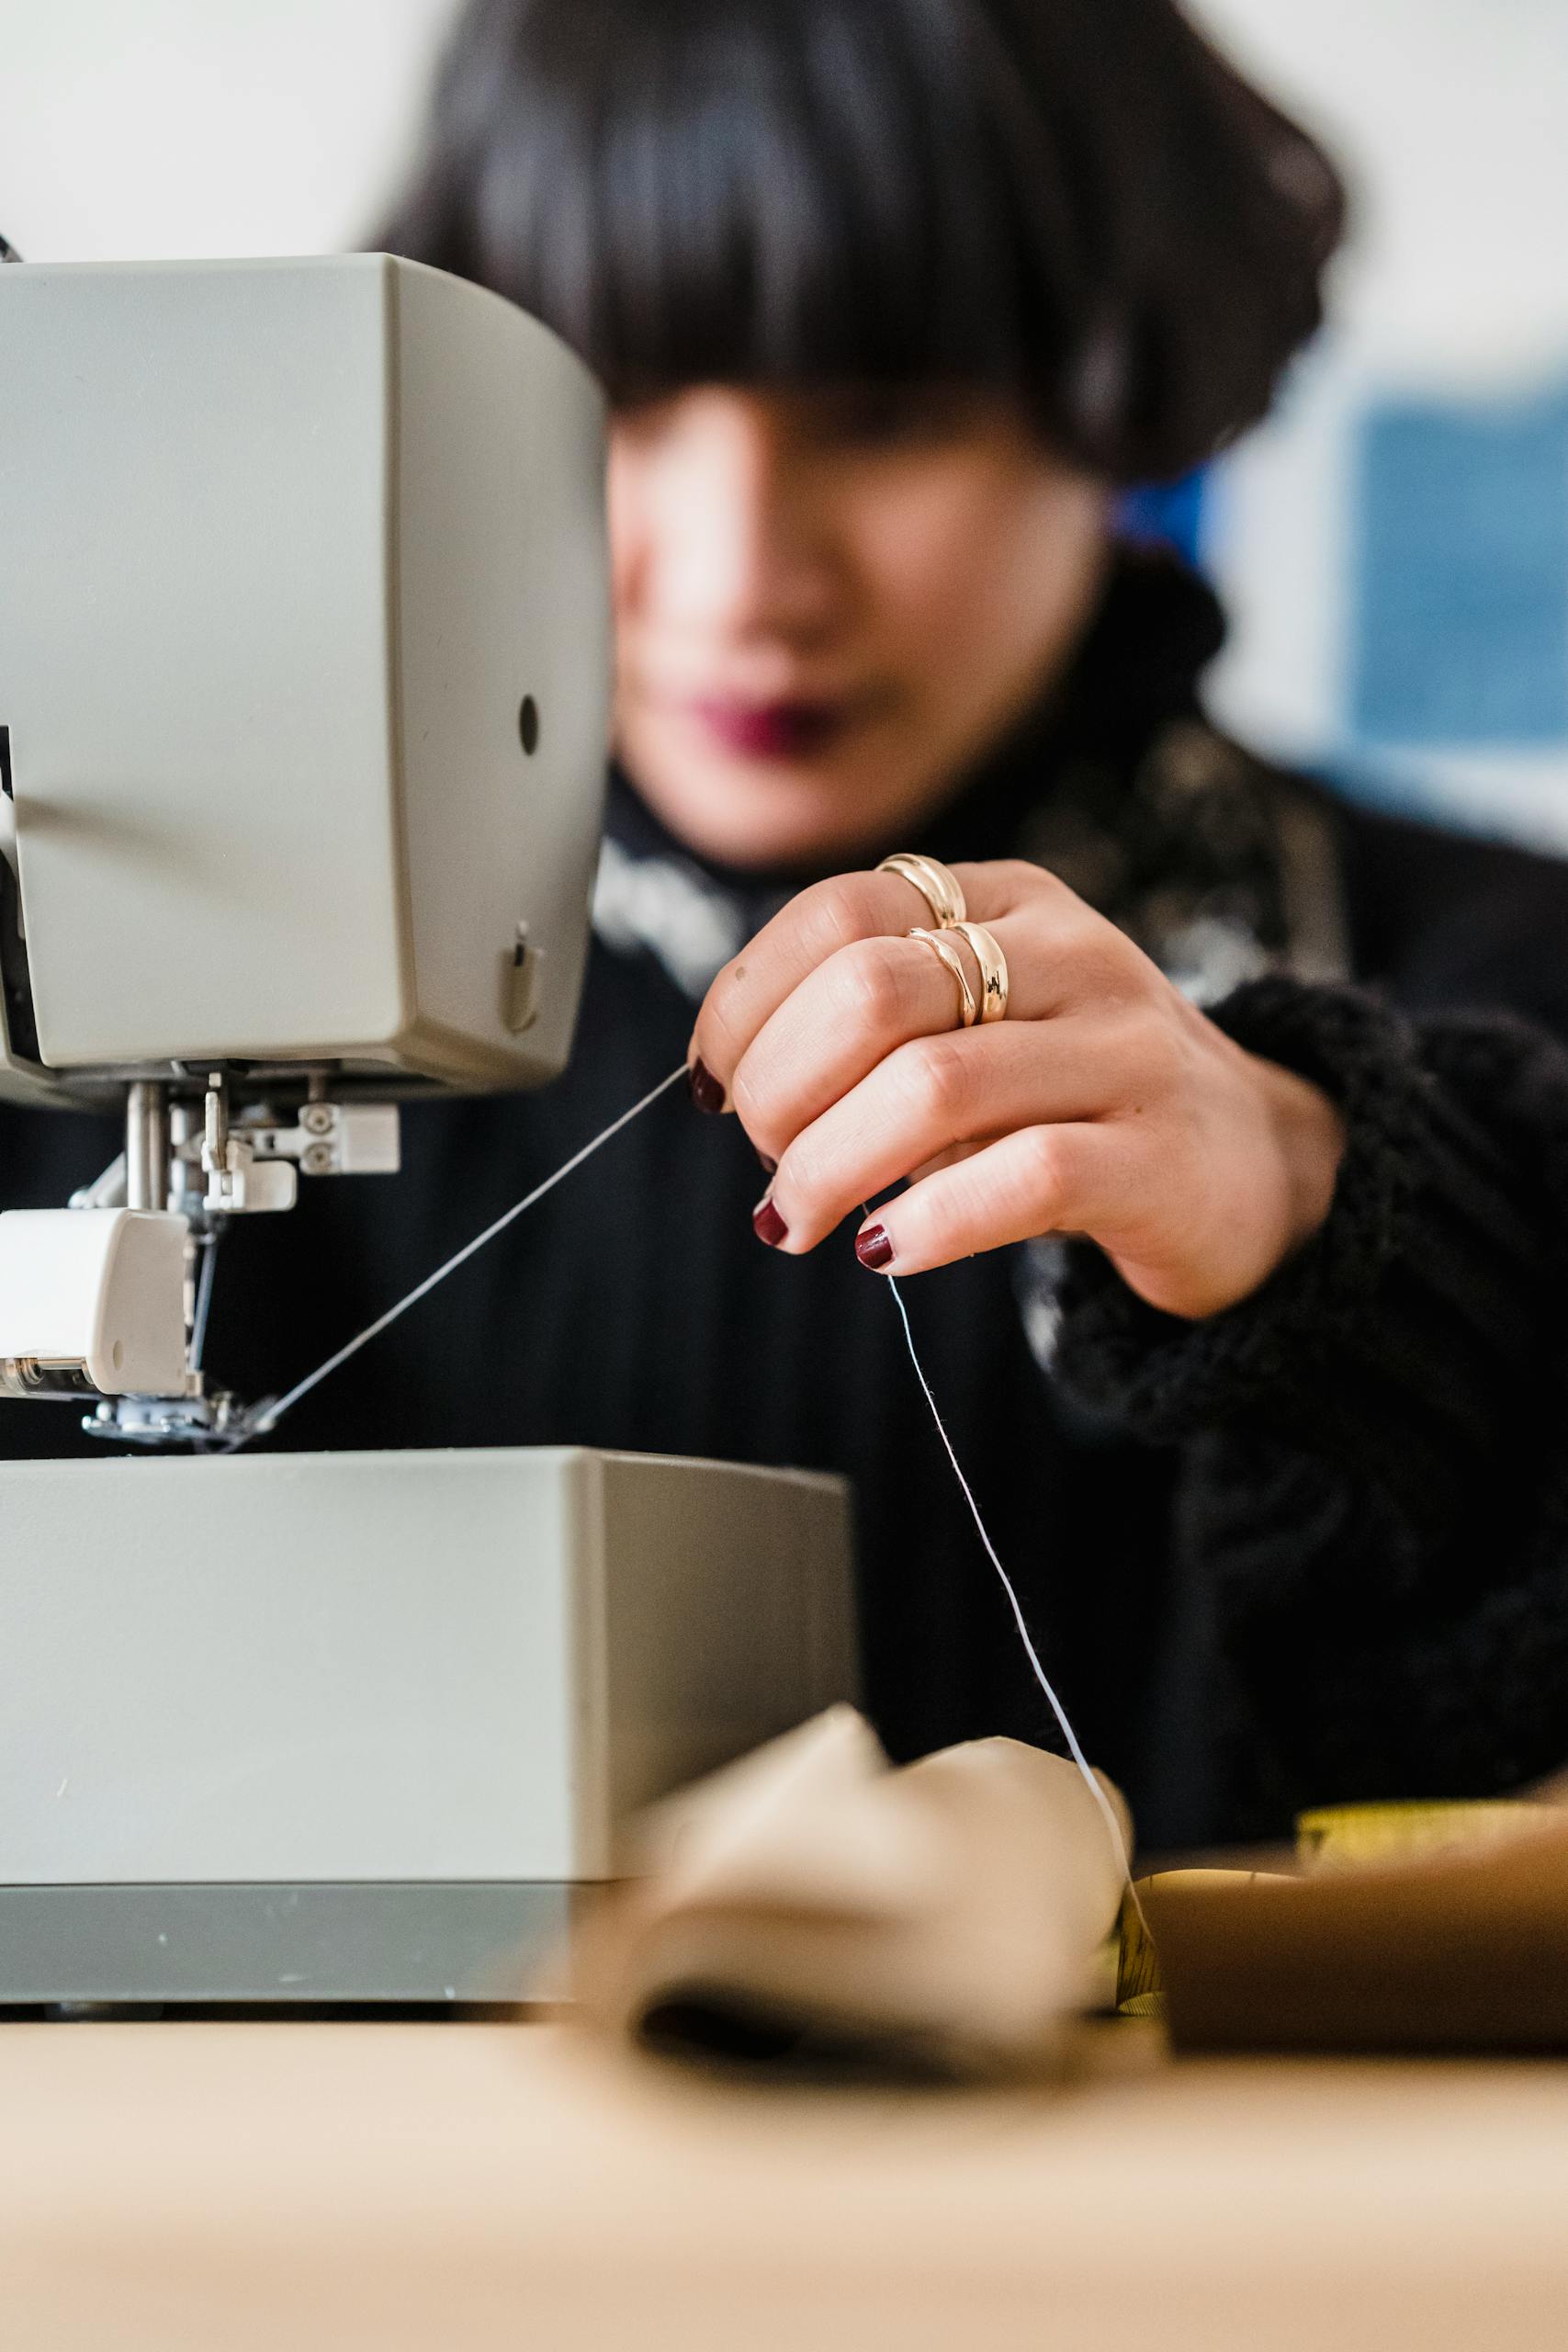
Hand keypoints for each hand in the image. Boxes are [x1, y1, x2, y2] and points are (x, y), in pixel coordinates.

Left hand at [688, 859, 1344, 1318]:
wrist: (1253, 1165)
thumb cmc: (1074, 1100)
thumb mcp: (979, 1025)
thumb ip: (872, 1025)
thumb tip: (731, 1078)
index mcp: (1008, 902)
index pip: (840, 912)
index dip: (749, 1002)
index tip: (715, 1082)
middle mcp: (1071, 955)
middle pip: (873, 993)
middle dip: (781, 1089)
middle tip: (766, 1158)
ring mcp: (1125, 1050)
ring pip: (933, 1086)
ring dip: (829, 1165)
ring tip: (800, 1217)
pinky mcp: (1159, 1156)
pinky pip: (1022, 1176)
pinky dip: (929, 1221)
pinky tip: (888, 1250)